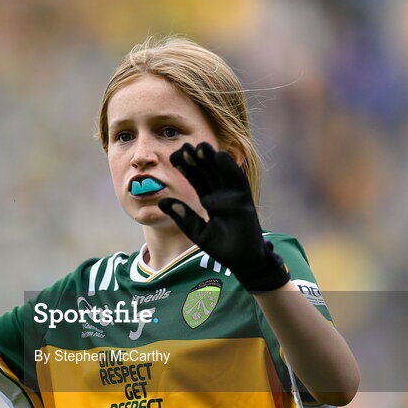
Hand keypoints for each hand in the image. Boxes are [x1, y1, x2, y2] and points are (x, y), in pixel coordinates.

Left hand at [158, 142, 288, 292]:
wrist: (242, 261)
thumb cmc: (221, 248)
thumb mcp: (196, 231)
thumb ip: (182, 215)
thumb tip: (162, 202)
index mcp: (209, 200)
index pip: (196, 180)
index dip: (186, 168)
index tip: (173, 157)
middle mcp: (221, 194)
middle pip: (207, 172)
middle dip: (196, 159)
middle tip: (183, 146)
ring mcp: (233, 195)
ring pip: (220, 172)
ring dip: (211, 159)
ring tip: (200, 146)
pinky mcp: (245, 199)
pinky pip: (237, 180)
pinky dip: (229, 167)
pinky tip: (219, 155)